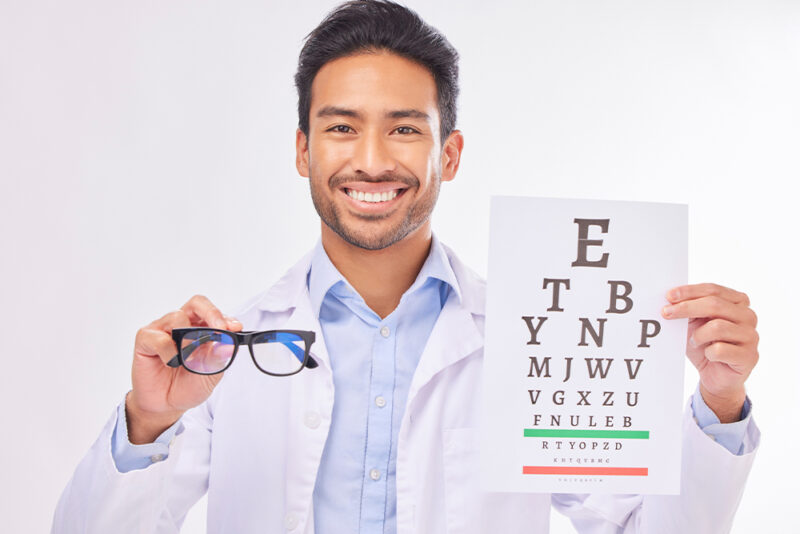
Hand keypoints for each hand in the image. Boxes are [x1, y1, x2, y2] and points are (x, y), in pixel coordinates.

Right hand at [126, 295, 242, 443]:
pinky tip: (172, 362)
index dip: (224, 317)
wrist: (166, 405)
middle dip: (211, 313)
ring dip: (188, 339)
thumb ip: (219, 358)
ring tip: (189, 359)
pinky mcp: (145, 339)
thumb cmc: (188, 385)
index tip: (235, 328)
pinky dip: (169, 351)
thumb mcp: (210, 374)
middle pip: (197, 303)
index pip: (213, 313)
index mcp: (201, 329)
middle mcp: (183, 325)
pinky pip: (158, 337)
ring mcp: (163, 329)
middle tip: (220, 328)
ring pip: (177, 317)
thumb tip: (229, 344)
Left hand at [662, 283, 758, 422]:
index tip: (669, 296)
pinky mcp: (749, 356)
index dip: (690, 291)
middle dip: (686, 308)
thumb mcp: (694, 323)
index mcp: (738, 302)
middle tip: (666, 313)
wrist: (716, 376)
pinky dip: (708, 353)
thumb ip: (689, 309)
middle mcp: (748, 316)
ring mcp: (751, 336)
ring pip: (717, 327)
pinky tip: (709, 355)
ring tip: (695, 342)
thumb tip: (671, 299)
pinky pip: (720, 350)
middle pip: (715, 305)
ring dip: (698, 335)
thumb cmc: (705, 345)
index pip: (713, 290)